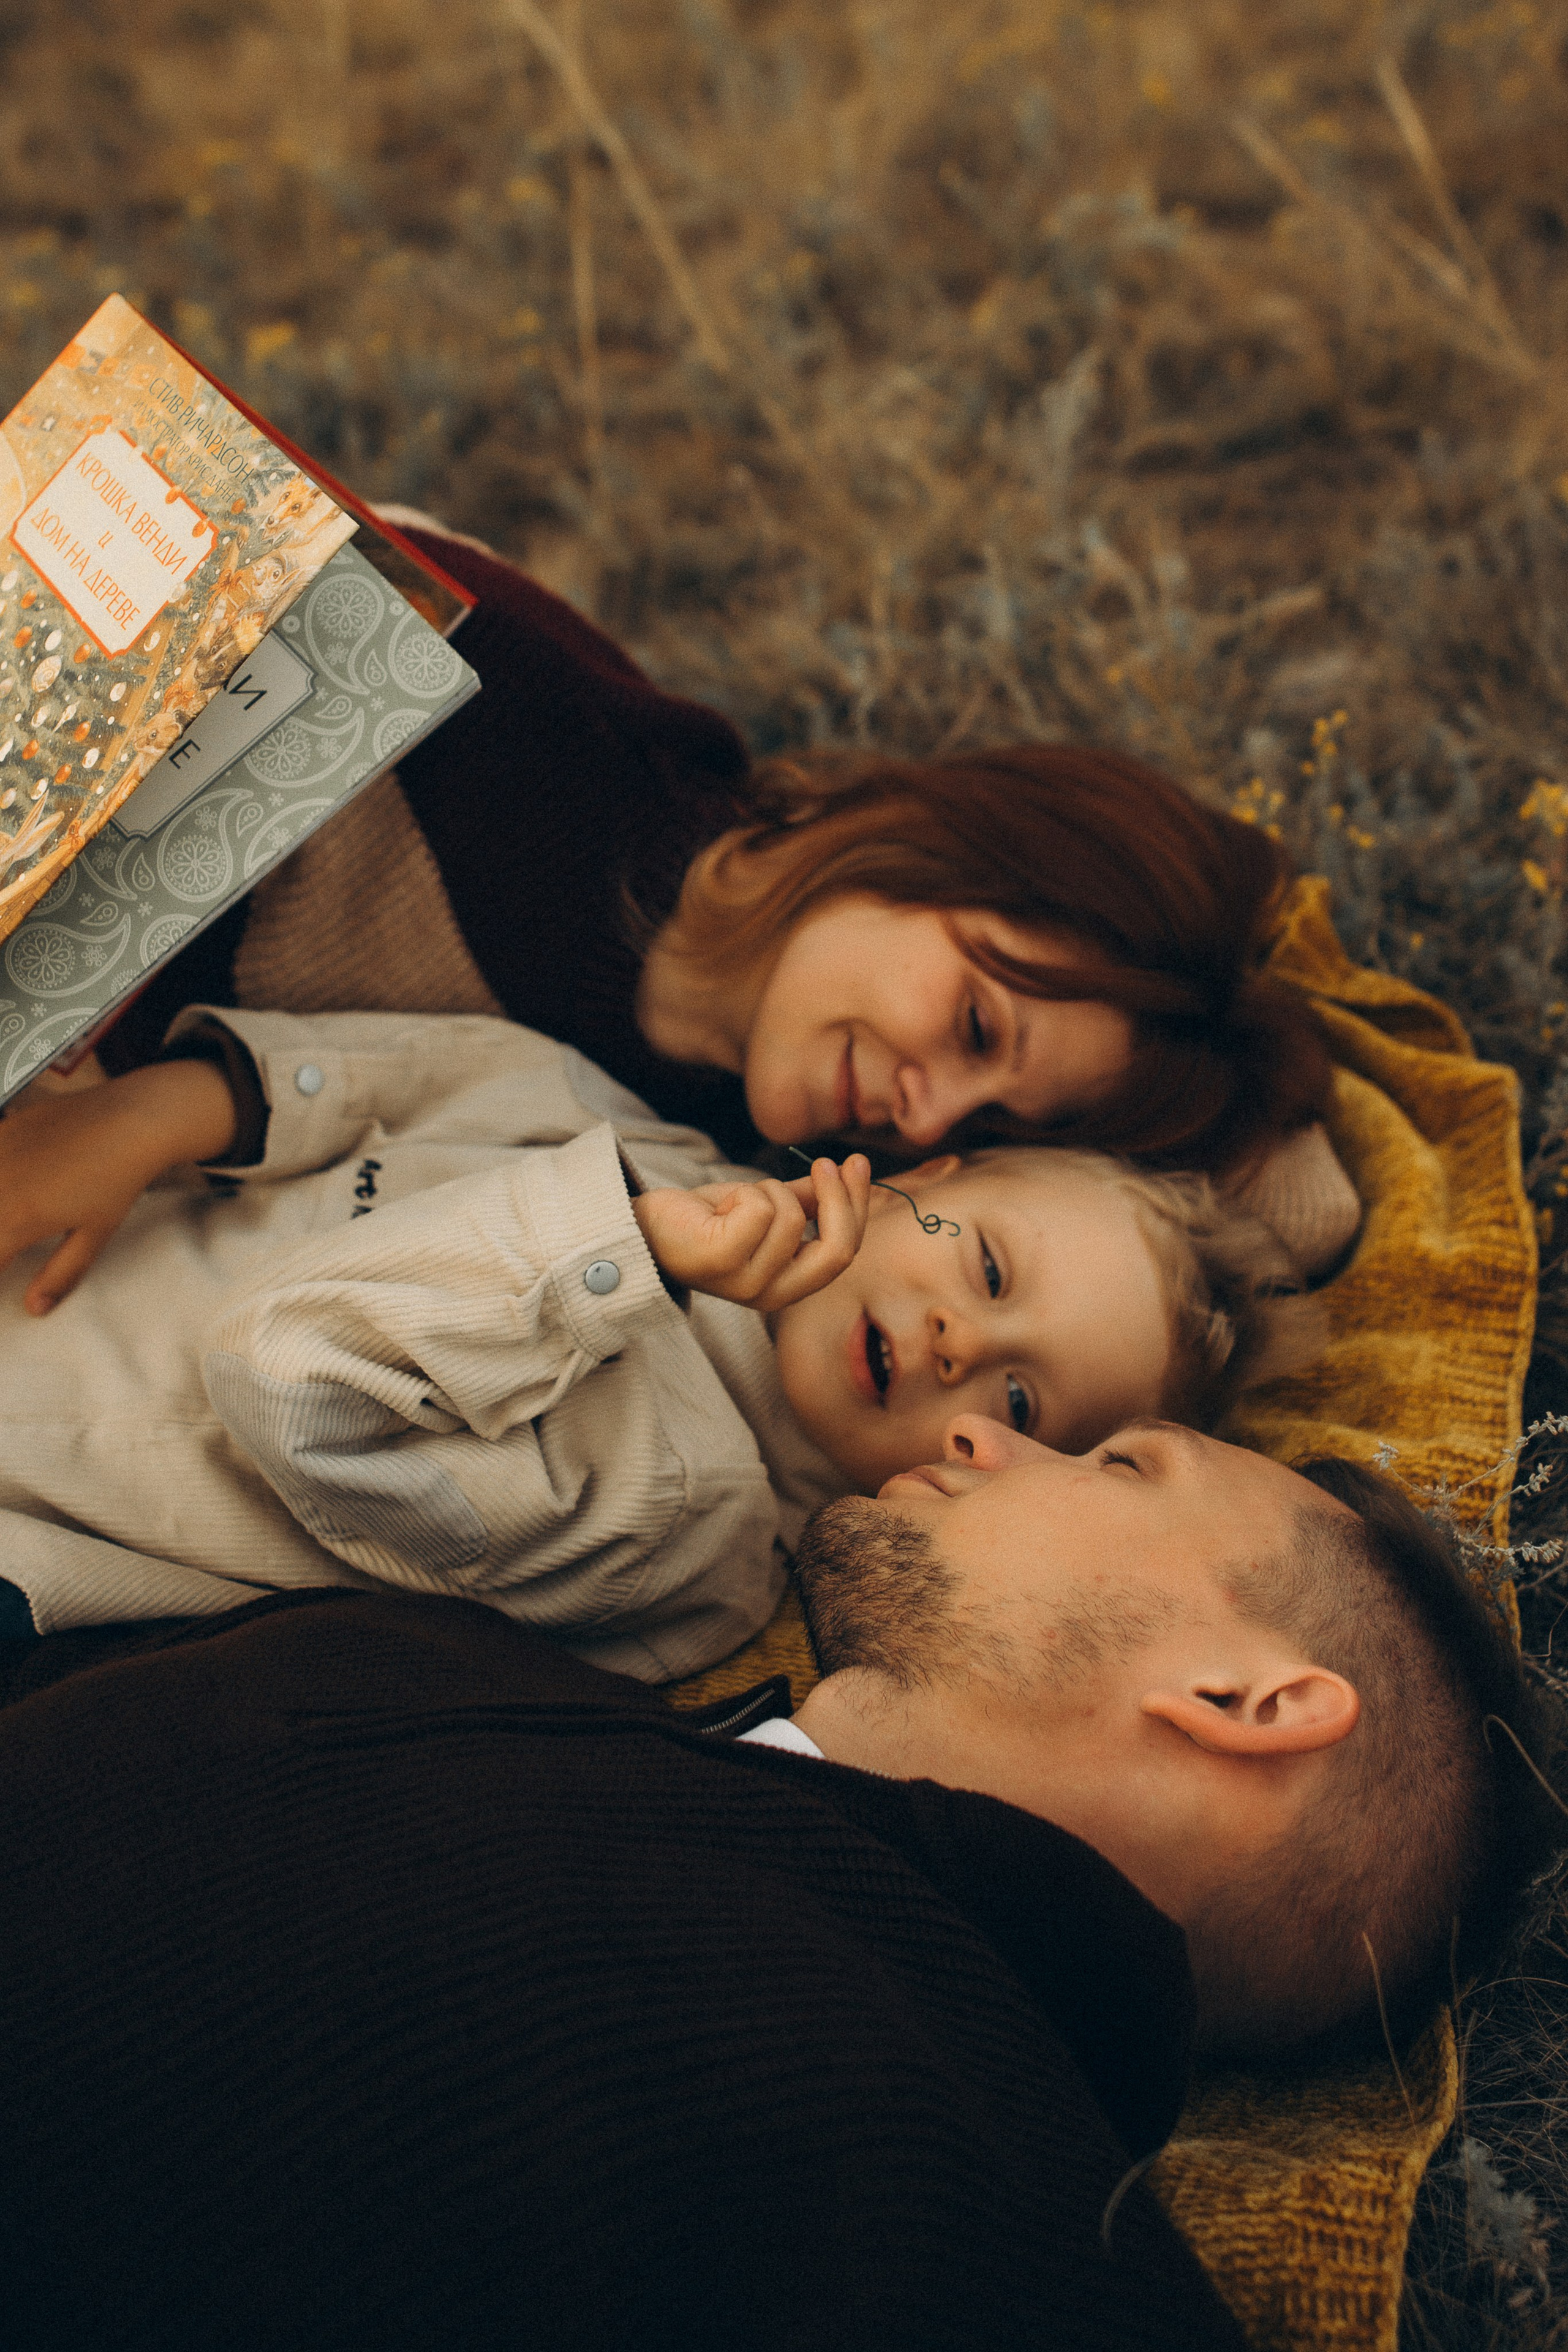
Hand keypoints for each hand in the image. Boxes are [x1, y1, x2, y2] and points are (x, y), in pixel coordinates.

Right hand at [0, 1058, 237, 1314]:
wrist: (133, 1120)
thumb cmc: (118, 1180)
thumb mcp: (95, 1234)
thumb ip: (61, 1274)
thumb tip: (35, 1308)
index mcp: (18, 1219)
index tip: (8, 1265)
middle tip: (13, 1242)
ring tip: (15, 1217)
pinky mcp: (5, 1128)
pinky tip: (13, 1181)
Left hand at [632, 1154, 871, 1313]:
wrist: (643, 1229)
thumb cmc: (705, 1220)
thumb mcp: (765, 1207)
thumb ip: (806, 1200)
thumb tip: (848, 1172)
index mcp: (788, 1287)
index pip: (842, 1253)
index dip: (855, 1206)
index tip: (856, 1163)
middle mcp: (772, 1295)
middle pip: (835, 1250)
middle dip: (839, 1199)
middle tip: (826, 1163)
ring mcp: (747, 1283)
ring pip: (790, 1216)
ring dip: (766, 1190)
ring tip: (736, 1199)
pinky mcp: (722, 1261)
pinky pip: (759, 1209)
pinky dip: (742, 1192)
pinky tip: (719, 1205)